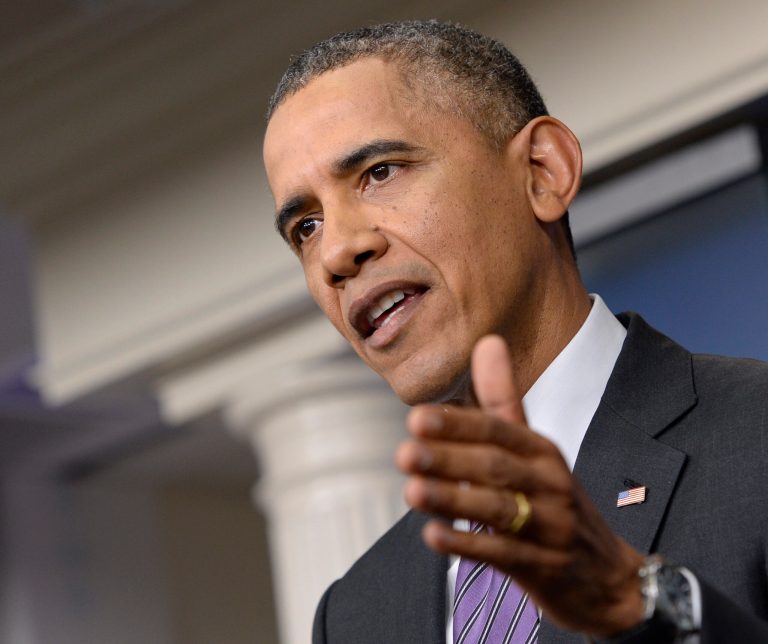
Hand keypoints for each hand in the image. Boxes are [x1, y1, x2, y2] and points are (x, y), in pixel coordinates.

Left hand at [395, 335, 645, 636]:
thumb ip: (503, 400)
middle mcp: (549, 483)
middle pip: (496, 467)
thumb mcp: (535, 449)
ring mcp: (550, 526)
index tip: (417, 419)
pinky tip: (434, 536)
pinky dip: (468, 544)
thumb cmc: (555, 502)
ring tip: (412, 492)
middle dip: (449, 460)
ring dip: (453, 500)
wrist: (606, 575)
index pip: (499, 431)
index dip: (458, 425)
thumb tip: (488, 341)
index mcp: (543, 451)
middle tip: (405, 454)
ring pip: (498, 509)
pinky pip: (504, 554)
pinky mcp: (544, 566)